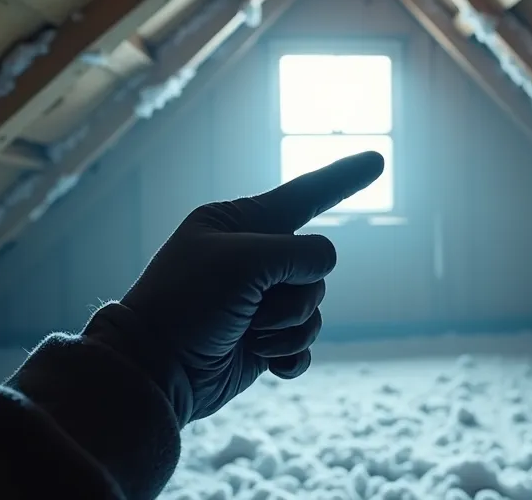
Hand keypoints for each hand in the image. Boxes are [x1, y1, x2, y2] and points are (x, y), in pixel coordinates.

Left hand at [119, 151, 383, 424]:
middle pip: (317, 266)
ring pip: (315, 308)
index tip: (378, 159)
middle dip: (293, 293)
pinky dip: (291, 355)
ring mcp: (259, 302)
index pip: (304, 195)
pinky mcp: (263, 342)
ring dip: (288, 328)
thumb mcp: (245, 261)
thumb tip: (320, 271)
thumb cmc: (187, 304)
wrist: (154, 372)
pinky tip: (269, 363)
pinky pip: (305, 344)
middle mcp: (252, 259)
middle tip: (248, 308)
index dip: (343, 179)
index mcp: (238, 223)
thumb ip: (301, 253)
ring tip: (248, 336)